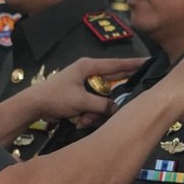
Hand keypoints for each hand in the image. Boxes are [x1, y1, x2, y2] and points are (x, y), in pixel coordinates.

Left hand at [27, 56, 148, 123]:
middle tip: (135, 97)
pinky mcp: (80, 97)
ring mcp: (84, 85)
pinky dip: (87, 115)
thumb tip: (119, 110)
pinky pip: (92, 106)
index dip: (133, 64)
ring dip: (95, 112)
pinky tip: (78, 121)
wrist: (33, 106)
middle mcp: (88, 73)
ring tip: (83, 119)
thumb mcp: (81, 101)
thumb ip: (102, 105)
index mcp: (88, 67)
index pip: (116, 64)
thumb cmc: (56, 97)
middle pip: (111, 82)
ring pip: (102, 99)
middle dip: (114, 96)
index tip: (149, 62)